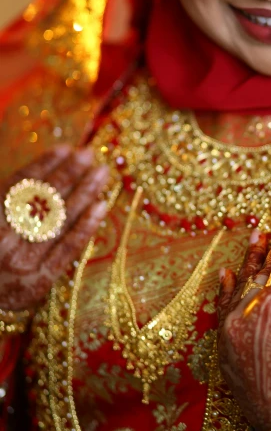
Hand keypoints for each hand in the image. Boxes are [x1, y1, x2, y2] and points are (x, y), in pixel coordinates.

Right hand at [0, 144, 108, 312]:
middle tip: (89, 154)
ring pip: (59, 221)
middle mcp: (2, 241)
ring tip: (101, 172)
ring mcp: (21, 263)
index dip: (44, 165)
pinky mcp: (38, 282)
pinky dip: (86, 226)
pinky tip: (101, 205)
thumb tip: (42, 172)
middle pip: (42, 200)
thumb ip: (9, 198)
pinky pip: (67, 249)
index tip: (65, 148)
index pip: (19, 185)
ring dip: (84, 193)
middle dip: (68, 173)